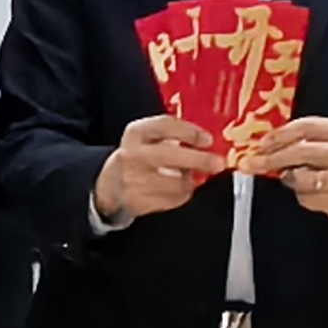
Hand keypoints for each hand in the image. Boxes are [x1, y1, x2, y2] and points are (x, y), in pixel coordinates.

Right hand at [93, 114, 225, 223]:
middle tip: (217, 163)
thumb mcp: (147, 138)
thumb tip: (206, 142)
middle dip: (199, 160)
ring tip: (192, 177)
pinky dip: (182, 195)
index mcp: (136, 133)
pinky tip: (179, 190)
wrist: (109, 187)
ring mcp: (134, 180)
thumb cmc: (137, 158)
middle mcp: (133, 155)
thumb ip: (174, 135)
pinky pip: (173, 199)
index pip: (165, 126)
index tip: (207, 140)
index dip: (190, 132)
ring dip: (191, 181)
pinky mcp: (139, 202)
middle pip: (172, 156)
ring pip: (176, 182)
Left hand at [243, 115, 327, 222]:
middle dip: (272, 159)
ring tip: (292, 177)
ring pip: (302, 178)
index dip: (279, 136)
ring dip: (289, 179)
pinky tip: (309, 192)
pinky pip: (307, 198)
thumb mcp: (324, 140)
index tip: (260, 145)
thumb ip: (298, 138)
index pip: (304, 127)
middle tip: (252, 164)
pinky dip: (301, 196)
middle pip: (300, 152)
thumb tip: (263, 146)